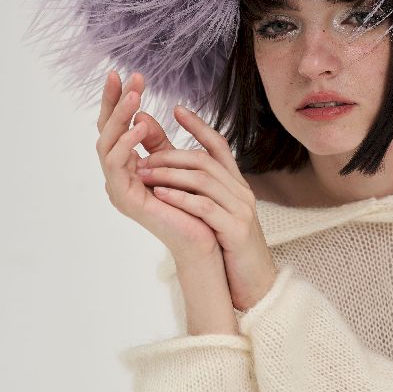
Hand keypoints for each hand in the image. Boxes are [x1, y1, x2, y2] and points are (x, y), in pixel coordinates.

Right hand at [95, 69, 219, 260]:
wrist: (204, 237)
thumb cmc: (193, 204)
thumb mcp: (174, 163)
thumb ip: (158, 142)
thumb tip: (144, 115)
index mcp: (128, 166)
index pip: (118, 127)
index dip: (118, 101)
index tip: (125, 73)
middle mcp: (118, 176)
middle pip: (105, 132)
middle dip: (114, 102)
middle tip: (124, 76)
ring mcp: (117, 188)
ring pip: (106, 145)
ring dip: (120, 118)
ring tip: (134, 97)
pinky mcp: (123, 198)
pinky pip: (116, 165)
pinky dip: (126, 144)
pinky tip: (140, 127)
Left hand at [134, 102, 278, 312]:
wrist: (252, 282)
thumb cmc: (229, 247)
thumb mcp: (213, 212)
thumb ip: (193, 188)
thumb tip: (165, 164)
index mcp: (236, 185)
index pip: (219, 145)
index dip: (198, 126)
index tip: (175, 109)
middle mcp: (241, 192)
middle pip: (205, 160)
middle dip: (170, 154)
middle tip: (140, 156)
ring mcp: (241, 209)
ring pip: (203, 179)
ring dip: (169, 174)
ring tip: (143, 173)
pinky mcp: (235, 230)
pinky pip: (205, 206)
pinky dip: (180, 197)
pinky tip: (159, 194)